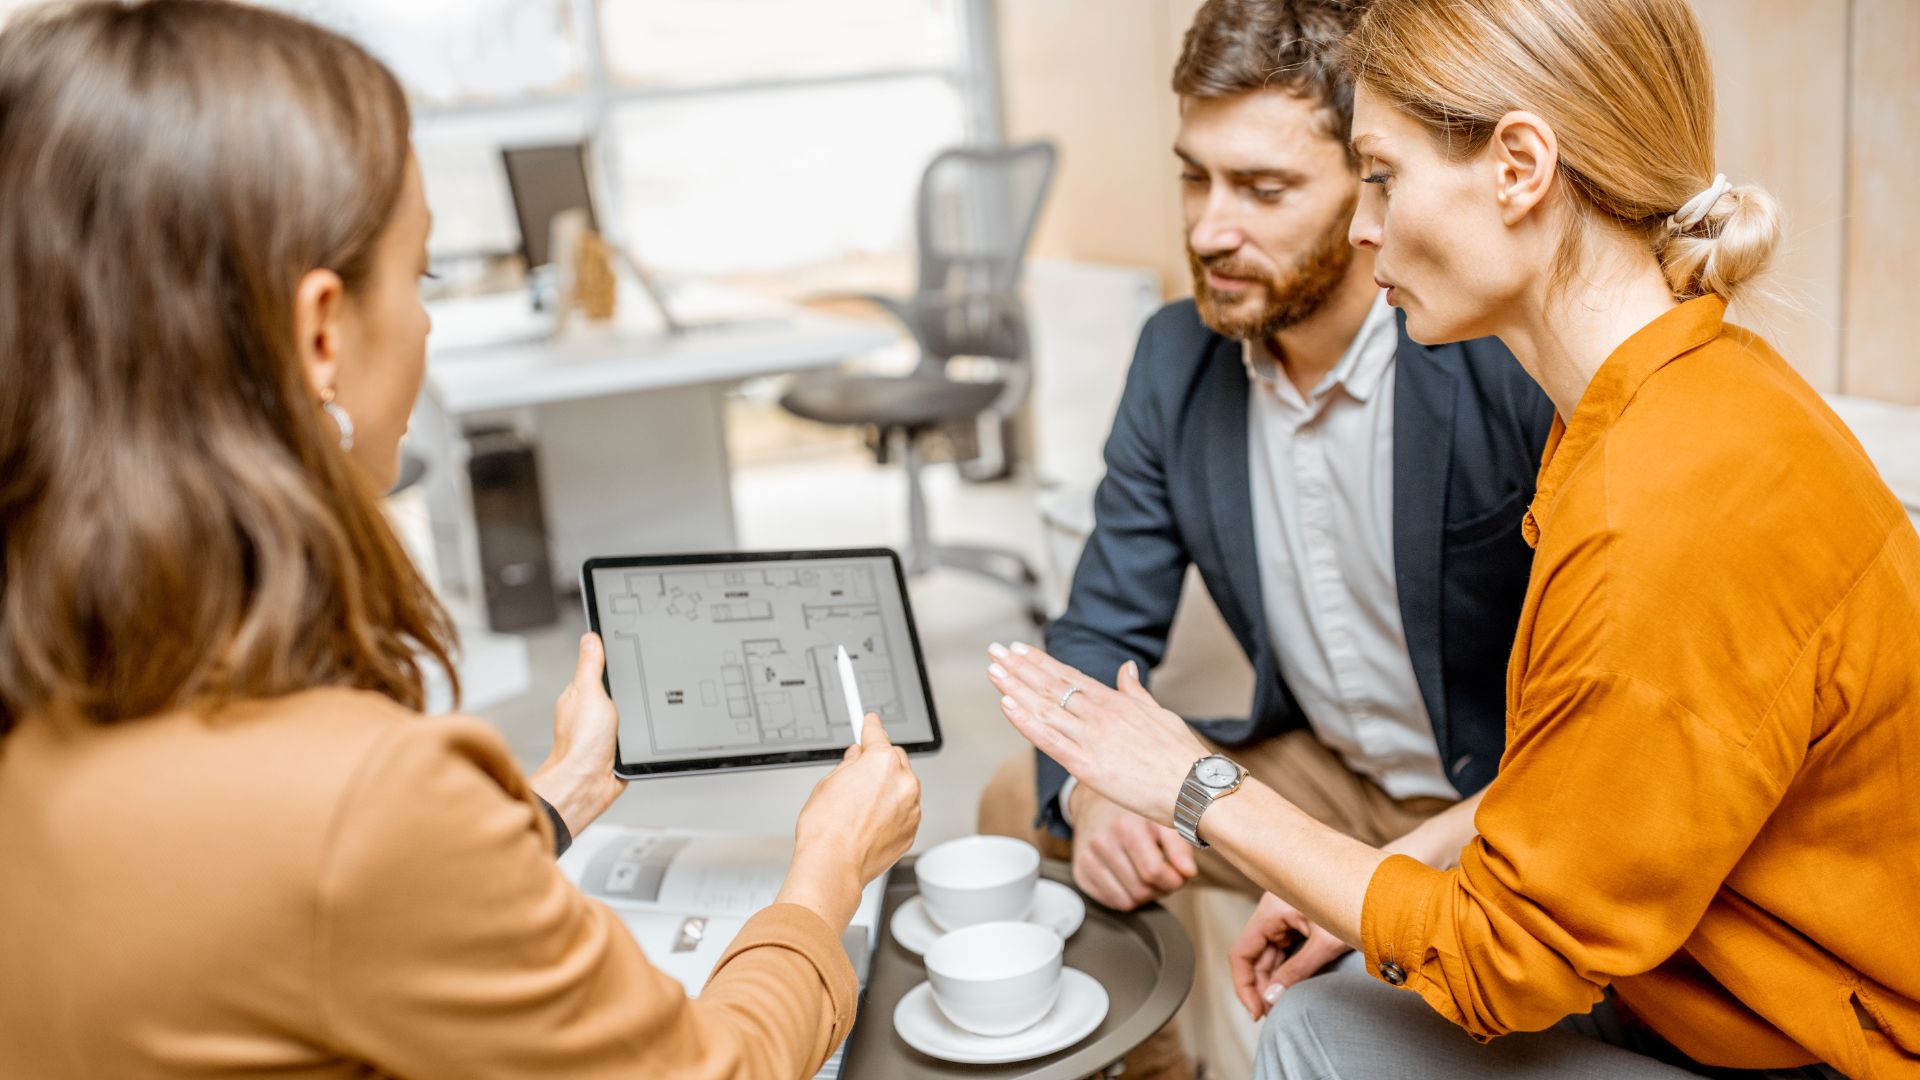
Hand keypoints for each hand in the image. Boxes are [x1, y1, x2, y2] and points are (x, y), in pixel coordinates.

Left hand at [531, 633, 627, 836]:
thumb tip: (589, 638)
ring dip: (635, 714)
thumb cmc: (581, 743)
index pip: (597, 668)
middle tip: (636, 689)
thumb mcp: (589, 692)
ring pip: (628, 711)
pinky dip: (639, 732)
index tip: (628, 653)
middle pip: (616, 689)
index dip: (612, 660)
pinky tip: (639, 732)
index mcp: (579, 694)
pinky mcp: (617, 747)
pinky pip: (634, 732)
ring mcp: (603, 730)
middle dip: (629, 689)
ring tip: (636, 713)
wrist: (588, 783)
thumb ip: (591, 665)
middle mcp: (589, 712)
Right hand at [779, 712, 921, 928]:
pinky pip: (905, 810)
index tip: (871, 721)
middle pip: (895, 758)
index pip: (877, 734)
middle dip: (880, 762)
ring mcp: (911, 807)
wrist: (833, 865)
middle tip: (859, 774)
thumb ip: (849, 764)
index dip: (871, 726)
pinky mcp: (912, 829)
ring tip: (861, 808)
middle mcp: (903, 781)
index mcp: (881, 763)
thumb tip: (856, 756)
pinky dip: (893, 811)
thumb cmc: (826, 830)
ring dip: (888, 789)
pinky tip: (870, 822)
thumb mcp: (827, 784)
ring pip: (902, 786)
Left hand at [987, 642, 1205, 827]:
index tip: (1020, 650)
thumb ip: (1136, 691)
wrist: (1196, 786)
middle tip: (996, 651)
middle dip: (1019, 668)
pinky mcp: (1086, 764)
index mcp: (1116, 702)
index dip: (1041, 662)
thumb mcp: (1159, 714)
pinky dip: (1025, 721)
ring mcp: (1091, 737)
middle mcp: (1099, 714)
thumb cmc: (1182, 757)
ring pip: (1044, 707)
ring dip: (1014, 688)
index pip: (1069, 676)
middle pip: (1050, 685)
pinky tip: (1006, 705)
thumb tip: (1127, 668)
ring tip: (993, 670)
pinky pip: (1048, 739)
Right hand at [1069, 786, 1197, 909]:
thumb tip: (1187, 872)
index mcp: (1126, 826)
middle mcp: (1102, 841)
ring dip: (1145, 896)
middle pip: (1141, 890)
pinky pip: (1112, 902)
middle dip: (1160, 889)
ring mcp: (1088, 858)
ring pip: (1127, 901)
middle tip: (1165, 876)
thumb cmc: (1137, 815)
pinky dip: (1127, 897)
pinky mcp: (1080, 873)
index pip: (1154, 872)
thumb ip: (1180, 847)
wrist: (1097, 804)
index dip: (1174, 880)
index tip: (1179, 875)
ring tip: (1148, 876)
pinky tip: (1130, 878)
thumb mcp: (1163, 821)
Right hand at [1230, 892, 1351, 1018]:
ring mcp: (1285, 917)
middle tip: (1271, 1014)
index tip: (1256, 1012)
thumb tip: (1271, 999)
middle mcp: (1273, 911)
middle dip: (1261, 987)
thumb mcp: (1326, 943)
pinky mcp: (1298, 923)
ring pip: (1268, 955)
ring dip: (1272, 981)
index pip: (1241, 952)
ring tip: (1280, 1007)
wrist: (1382, 893)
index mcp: (1271, 909)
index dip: (1244, 985)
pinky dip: (1285, 971)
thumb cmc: (1357, 907)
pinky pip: (1283, 951)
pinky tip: (1289, 989)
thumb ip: (1297, 971)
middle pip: (1254, 956)